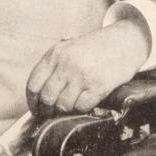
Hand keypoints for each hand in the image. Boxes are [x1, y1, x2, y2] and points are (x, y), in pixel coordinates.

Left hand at [26, 19, 148, 117]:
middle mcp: (67, 64)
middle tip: (52, 114)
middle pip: (47, 98)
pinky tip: (84, 103)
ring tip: (69, 108)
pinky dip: (80, 110)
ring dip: (65, 111)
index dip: (32, 101)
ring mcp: (83, 75)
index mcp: (56, 53)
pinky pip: (81, 108)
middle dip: (47, 110)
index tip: (36, 109)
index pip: (33, 84)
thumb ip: (53, 66)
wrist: (124, 41)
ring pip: (63, 105)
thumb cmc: (95, 48)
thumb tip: (38, 96)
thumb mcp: (69, 47)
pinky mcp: (99, 86)